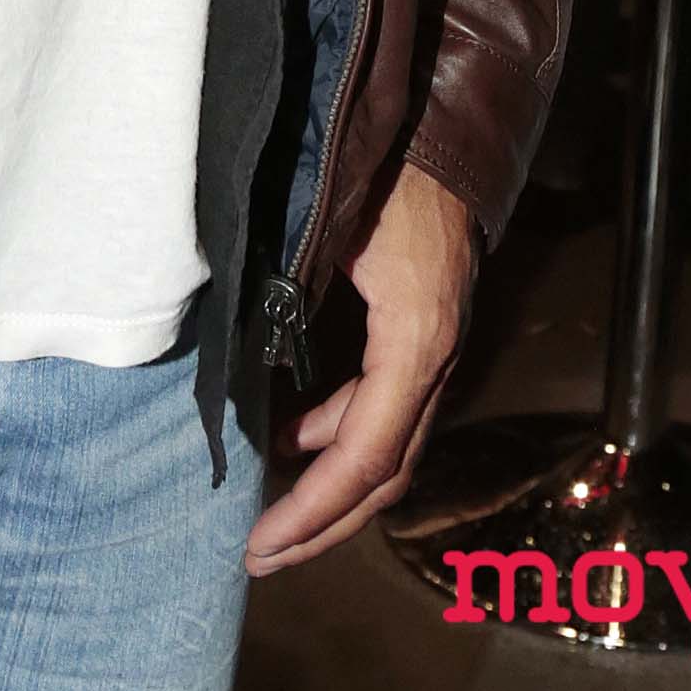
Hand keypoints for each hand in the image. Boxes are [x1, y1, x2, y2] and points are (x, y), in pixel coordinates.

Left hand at [244, 163, 475, 576]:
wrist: (446, 136)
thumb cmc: (385, 173)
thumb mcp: (330, 232)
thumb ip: (291, 298)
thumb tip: (244, 366)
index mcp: (414, 342)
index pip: (365, 456)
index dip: (313, 508)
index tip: (260, 542)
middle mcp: (434, 361)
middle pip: (384, 475)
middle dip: (323, 523)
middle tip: (261, 555)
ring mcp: (435, 353)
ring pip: (389, 449)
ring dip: (332, 487)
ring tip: (271, 510)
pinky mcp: (423, 340)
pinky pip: (387, 412)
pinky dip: (340, 436)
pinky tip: (294, 436)